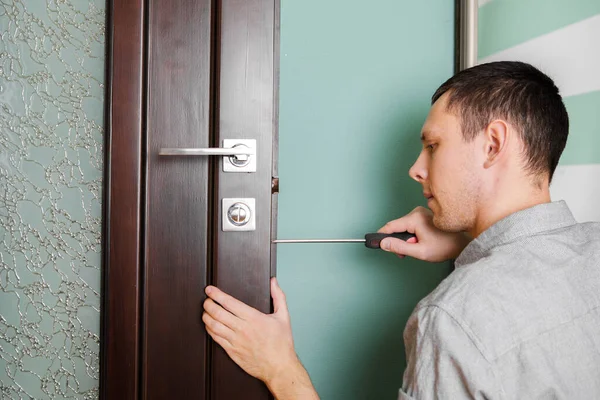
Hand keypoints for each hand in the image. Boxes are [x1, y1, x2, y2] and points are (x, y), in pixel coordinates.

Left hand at [203, 278, 318, 398]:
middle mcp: (242, 329)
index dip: (216, 294)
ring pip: (214, 326)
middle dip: (208, 304)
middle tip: (206, 300)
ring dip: (206, 317)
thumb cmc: (281, 344)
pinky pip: (216, 339)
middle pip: (217, 313)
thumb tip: (274, 282)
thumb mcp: (284, 317)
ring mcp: (236, 341)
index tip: (210, 290)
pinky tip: (210, 326)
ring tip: (205, 311)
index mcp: (254, 318)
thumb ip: (278, 296)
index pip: (229, 303)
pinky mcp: (232, 352)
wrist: (279, 368)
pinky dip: (210, 330)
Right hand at [378, 206, 471, 261]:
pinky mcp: (424, 215)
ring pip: (403, 226)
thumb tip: (384, 243)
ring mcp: (421, 212)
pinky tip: (420, 241)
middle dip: (398, 241)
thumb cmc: (444, 247)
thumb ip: (399, 247)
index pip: (391, 226)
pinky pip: (410, 224)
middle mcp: (417, 212)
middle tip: (404, 253)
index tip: (374, 242)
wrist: (462, 244)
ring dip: (405, 238)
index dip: (381, 235)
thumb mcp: (419, 251)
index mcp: (415, 218)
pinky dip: (411, 234)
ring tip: (417, 247)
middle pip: (397, 227)